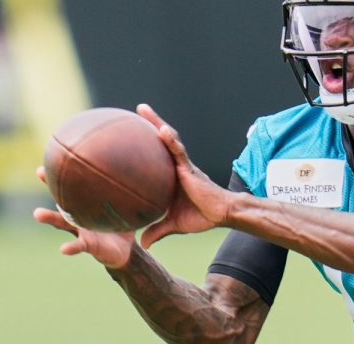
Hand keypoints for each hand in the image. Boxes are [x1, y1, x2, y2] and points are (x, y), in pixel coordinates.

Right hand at [33, 167, 134, 268]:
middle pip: (63, 198)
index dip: (68, 171)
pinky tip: (63, 249)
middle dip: (53, 185)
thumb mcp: (126, 206)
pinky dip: (70, 247)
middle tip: (39, 171)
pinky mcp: (88, 246)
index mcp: (87, 205)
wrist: (125, 250)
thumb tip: (139, 166)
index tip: (57, 151)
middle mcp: (79, 216)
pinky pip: (78, 245)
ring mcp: (81, 231)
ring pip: (63, 223)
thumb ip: (129, 191)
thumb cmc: (121, 225)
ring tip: (37, 213)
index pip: (75, 186)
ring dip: (50, 218)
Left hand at [136, 104, 234, 248]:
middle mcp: (176, 165)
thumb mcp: (173, 224)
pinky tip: (160, 130)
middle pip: (161, 140)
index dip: (146, 141)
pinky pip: (178, 151)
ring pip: (168, 138)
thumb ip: (157, 231)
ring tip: (143, 110)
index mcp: (171, 175)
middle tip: (137, 108)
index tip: (131, 131)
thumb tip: (143, 245)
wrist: (222, 214)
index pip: (157, 153)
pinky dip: (169, 140)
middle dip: (151, 122)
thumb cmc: (201, 216)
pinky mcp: (189, 168)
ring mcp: (183, 164)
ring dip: (156, 122)